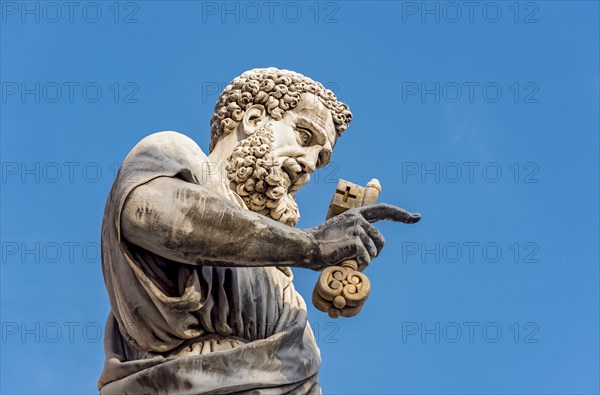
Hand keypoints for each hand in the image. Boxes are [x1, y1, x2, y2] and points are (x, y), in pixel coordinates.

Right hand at [306, 203, 420, 270]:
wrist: (306, 247)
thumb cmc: (321, 245)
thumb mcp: (341, 234)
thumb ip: (356, 235)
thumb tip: (371, 251)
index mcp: (356, 214)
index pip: (384, 210)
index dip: (401, 215)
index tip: (416, 218)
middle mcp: (358, 219)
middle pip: (381, 241)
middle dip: (374, 254)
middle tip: (356, 260)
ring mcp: (357, 229)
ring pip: (374, 253)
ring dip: (364, 262)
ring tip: (346, 260)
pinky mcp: (355, 241)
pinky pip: (366, 259)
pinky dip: (358, 266)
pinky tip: (345, 263)